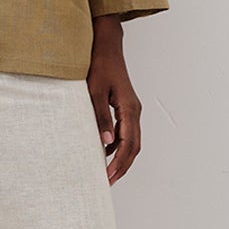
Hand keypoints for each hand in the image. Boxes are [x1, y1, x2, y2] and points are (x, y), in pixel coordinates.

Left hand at [87, 18, 141, 185]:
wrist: (106, 46)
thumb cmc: (100, 66)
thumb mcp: (94, 92)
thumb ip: (100, 118)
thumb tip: (106, 142)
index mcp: (129, 109)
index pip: (128, 144)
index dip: (119, 163)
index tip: (108, 177)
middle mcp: (135, 111)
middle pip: (134, 146)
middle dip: (122, 166)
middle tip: (108, 182)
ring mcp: (132, 109)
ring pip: (132, 140)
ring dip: (122, 158)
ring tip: (107, 172)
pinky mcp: (126, 107)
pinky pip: (126, 132)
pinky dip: (118, 145)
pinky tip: (104, 151)